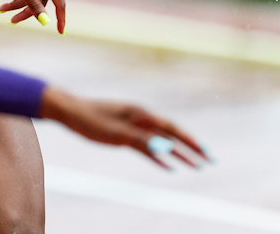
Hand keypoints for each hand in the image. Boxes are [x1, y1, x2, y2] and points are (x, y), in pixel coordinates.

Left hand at [40, 87, 209, 169]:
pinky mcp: (124, 135)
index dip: (191, 141)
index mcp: (141, 115)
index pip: (172, 129)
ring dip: (179, 154)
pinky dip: (160, 157)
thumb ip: (142, 141)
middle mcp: (141, 119)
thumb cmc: (91, 119)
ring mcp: (133, 127)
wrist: (69, 112)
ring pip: (161, 142)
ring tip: (196, 167)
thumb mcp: (116, 133)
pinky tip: (168, 167)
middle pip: (171, 135)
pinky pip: (147, 148)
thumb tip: (167, 149)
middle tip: (210, 161)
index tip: (207, 152)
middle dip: (191, 148)